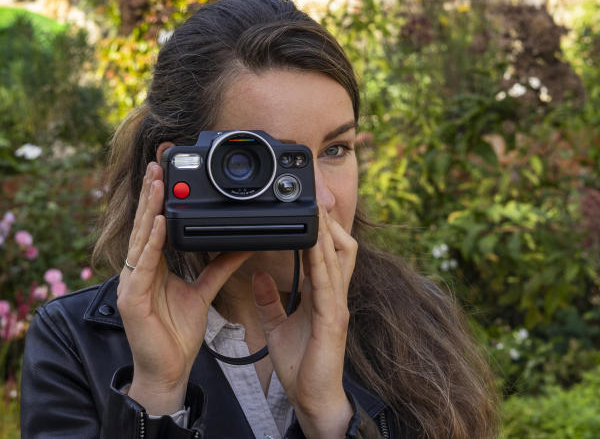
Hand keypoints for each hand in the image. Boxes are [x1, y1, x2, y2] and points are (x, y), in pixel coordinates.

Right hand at [117, 161, 250, 414]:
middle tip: (157, 163)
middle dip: (150, 193)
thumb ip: (220, 267)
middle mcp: (137, 270)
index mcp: (151, 267)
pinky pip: (142, 266)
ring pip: (140, 239)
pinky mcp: (131, 299)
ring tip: (156, 183)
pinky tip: (156, 224)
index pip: (153, 225)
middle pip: (143, 225)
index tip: (164, 172)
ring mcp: (130, 284)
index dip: (157, 199)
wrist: (169, 371)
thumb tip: (242, 243)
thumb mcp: (203, 291)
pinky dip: (150, 243)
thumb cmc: (178, 335)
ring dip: (148, 209)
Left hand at [252, 209, 356, 437]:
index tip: (304, 207)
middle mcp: (333, 295)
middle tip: (313, 200)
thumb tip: (257, 276)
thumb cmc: (301, 366)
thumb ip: (269, 301)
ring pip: (339, 258)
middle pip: (342, 246)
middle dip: (330, 222)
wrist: (312, 399)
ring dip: (327, 233)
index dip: (319, 228)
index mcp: (322, 295)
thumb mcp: (277, 326)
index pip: (325, 252)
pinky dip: (320, 261)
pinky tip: (312, 246)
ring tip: (315, 210)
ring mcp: (336, 305)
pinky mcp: (332, 319)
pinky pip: (328, 283)